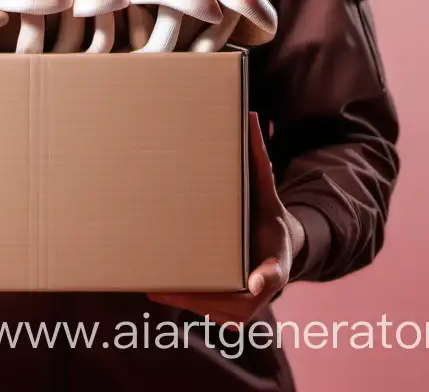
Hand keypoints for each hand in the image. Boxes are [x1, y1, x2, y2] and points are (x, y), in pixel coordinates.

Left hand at [147, 111, 305, 323]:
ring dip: (185, 299)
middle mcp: (264, 287)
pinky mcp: (233, 313)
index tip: (251, 283)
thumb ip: (258, 159)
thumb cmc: (267, 217)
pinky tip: (156, 289)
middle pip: (234, 302)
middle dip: (199, 294)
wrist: (278, 248)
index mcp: (277, 259)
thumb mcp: (267, 190)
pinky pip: (209, 312)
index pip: (273, 273)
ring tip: (151, 285)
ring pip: (216, 310)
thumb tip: (250, 116)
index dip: (263, 279)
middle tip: (163, 285)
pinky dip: (185, 301)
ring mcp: (249, 305)